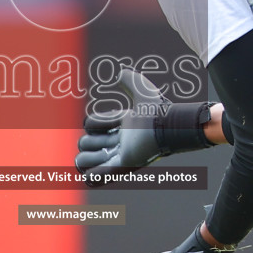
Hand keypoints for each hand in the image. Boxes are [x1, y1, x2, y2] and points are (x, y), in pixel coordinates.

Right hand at [76, 68, 212, 174]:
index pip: (90, 124)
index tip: (119, 119)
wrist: (168, 127)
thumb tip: (119, 74)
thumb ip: (131, 81)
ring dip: (88, 158)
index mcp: (119, 128)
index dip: (99, 121)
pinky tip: (91, 173)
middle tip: (112, 138)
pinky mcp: (122, 166)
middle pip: (84, 143)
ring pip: (83, 162)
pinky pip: (95, 178)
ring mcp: (118, 157)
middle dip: (90, 140)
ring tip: (106, 152)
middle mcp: (117, 143)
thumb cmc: (158, 111)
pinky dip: (91, 177)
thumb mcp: (142, 91)